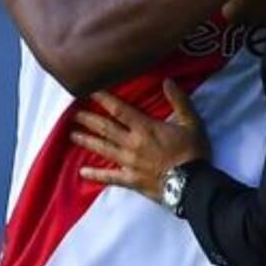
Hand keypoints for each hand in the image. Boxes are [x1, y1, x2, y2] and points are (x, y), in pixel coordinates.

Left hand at [73, 82, 210, 202]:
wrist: (192, 184)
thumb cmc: (192, 152)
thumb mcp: (191, 122)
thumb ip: (179, 101)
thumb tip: (167, 81)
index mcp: (145, 128)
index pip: (119, 110)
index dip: (103, 99)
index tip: (89, 91)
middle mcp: (132, 143)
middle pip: (105, 129)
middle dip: (88, 120)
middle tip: (72, 114)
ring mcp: (129, 163)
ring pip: (103, 149)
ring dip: (87, 141)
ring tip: (72, 135)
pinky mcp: (131, 180)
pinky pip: (110, 177)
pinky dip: (96, 175)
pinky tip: (83, 172)